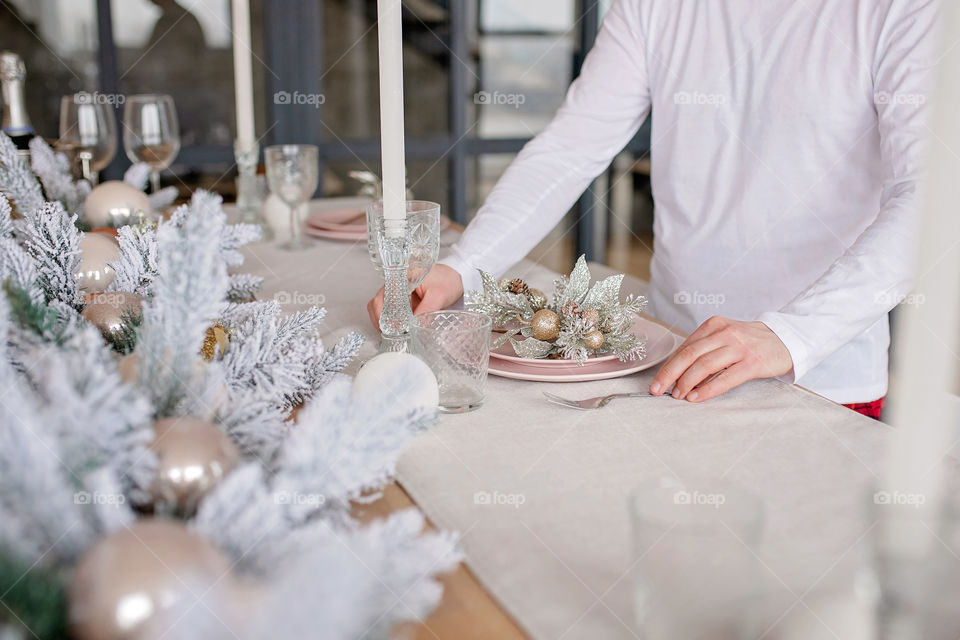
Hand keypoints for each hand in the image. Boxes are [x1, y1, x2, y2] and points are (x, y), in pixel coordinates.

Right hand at [366, 264, 463, 329]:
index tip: (391, 328)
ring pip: (381, 307)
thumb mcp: (439, 296)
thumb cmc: (448, 281)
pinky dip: (392, 320)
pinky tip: (400, 329)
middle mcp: (395, 281)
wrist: (457, 277)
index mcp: (401, 276)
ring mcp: (396, 289)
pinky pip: (390, 309)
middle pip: (377, 302)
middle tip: (393, 334)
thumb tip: (414, 328)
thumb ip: (425, 312)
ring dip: (386, 321)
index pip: (382, 296)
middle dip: (382, 320)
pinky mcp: (400, 297)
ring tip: (396, 333)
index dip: (383, 314)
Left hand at [649, 316, 792, 401]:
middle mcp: (725, 333)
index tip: (656, 381)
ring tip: (677, 395)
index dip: (668, 366)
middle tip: (656, 390)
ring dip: (686, 383)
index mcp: (714, 325)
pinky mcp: (753, 362)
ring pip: (704, 365)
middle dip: (670, 374)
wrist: (786, 340)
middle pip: (689, 355)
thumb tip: (677, 372)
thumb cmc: (750, 343)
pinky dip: (708, 389)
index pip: (684, 347)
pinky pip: (725, 378)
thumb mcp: (725, 337)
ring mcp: (739, 347)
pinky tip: (696, 397)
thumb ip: (704, 349)